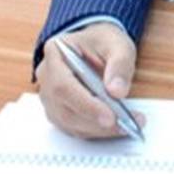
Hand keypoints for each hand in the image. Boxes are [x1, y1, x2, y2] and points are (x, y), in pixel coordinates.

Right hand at [37, 22, 141, 138]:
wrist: (97, 46)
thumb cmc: (103, 42)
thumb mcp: (118, 44)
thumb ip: (119, 64)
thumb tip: (117, 91)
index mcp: (55, 52)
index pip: (63, 85)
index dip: (85, 104)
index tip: (110, 116)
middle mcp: (46, 76)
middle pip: (65, 108)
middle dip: (95, 121)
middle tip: (124, 125)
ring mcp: (50, 96)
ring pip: (69, 122)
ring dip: (98, 129)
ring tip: (126, 126)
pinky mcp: (58, 111)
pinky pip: (73, 127)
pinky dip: (95, 130)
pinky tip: (116, 127)